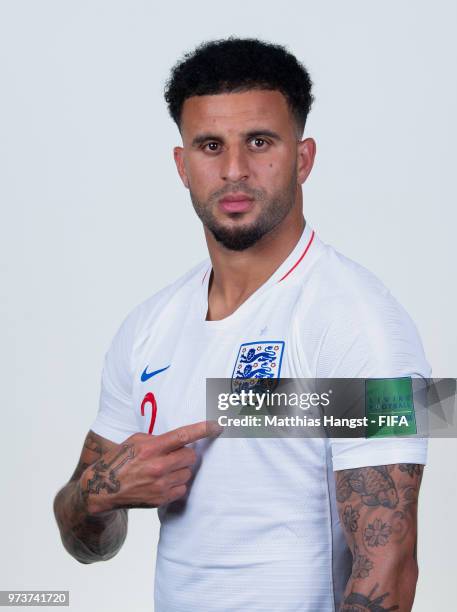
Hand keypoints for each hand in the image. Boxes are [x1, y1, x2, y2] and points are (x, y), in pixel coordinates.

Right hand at [79, 420, 220, 513]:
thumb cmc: (120, 460)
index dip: (203, 429)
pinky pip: (182, 488)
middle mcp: (157, 466)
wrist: (102, 488)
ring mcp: (160, 485)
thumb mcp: (135, 440)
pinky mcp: (161, 499)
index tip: (217, 426)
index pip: (183, 436)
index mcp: (151, 448)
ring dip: (182, 469)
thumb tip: (181, 439)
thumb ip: (158, 438)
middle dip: (186, 453)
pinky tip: (163, 481)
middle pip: (190, 456)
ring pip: (188, 473)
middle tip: (174, 455)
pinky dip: (177, 484)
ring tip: (165, 469)